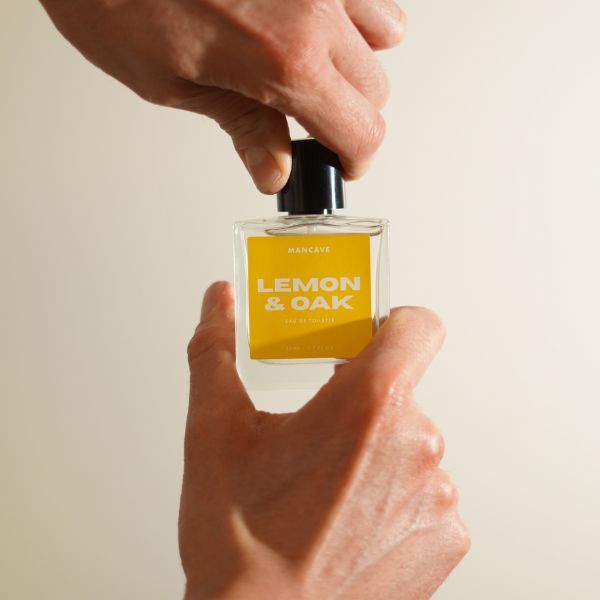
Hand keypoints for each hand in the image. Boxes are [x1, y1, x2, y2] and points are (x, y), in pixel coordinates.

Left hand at [39, 0, 405, 192]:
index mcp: (285, 61)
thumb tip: (275, 169)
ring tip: (312, 69)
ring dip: (357, 62)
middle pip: (376, 89)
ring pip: (384, 34)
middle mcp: (315, 10)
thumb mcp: (173, 83)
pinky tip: (309, 24)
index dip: (354, 159)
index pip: (360, 130)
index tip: (338, 164)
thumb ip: (243, 125)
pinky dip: (348, 15)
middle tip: (311, 123)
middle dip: (350, 118)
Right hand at [180, 282, 469, 599]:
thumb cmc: (241, 541)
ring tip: (328, 484)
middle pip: (401, 392)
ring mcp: (437, 496)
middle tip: (320, 427)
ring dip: (376, 453)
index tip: (369, 337)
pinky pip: (426, 494)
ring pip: (410, 445)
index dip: (394, 322)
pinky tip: (350, 520)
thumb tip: (218, 302)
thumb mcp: (215, 431)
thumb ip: (216, 350)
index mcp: (368, 404)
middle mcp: (416, 445)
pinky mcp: (445, 539)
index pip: (418, 327)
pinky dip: (393, 498)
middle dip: (361, 403)